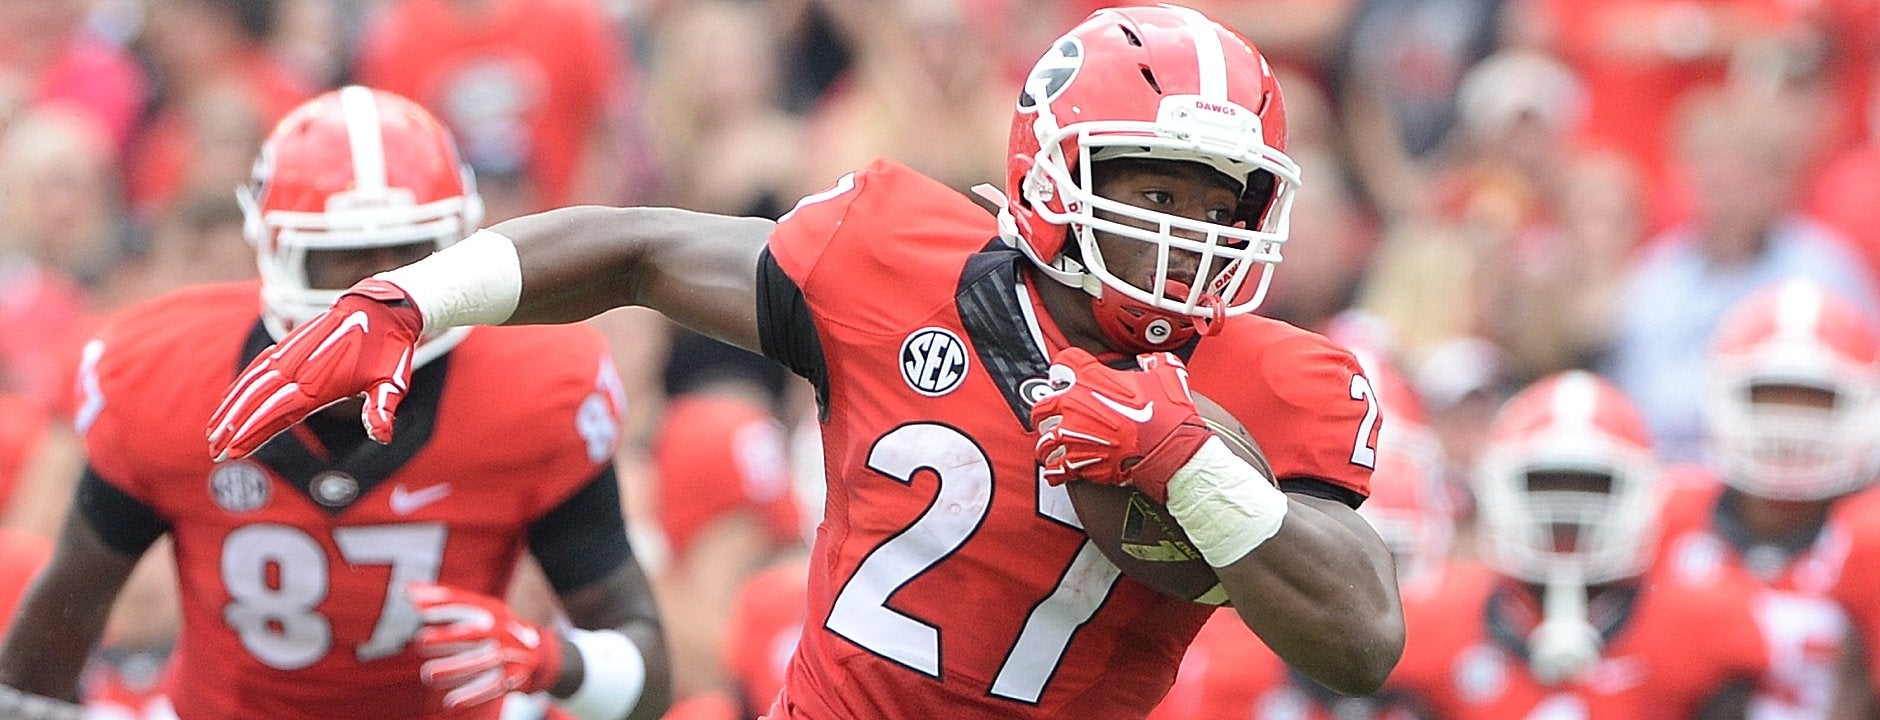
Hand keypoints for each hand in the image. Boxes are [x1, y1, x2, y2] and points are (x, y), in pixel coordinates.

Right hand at [207, 279, 423, 459]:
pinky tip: (230, 398)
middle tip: (215, 452)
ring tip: (212, 431)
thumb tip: (382, 437)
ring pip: (252, 383)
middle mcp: (299, 367)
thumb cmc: (390, 350)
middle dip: (233, 426)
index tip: (232, 452)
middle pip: (257, 399)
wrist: (382, 308)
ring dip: (230, 407)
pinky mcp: (289, 346)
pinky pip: (258, 367)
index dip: (253, 432)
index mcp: (321, 382)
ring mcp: (291, 354)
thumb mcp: (393, 381)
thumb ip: (382, 409)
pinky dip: (241, 383)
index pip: (278, 412)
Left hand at [408, 583, 563, 710]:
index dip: (442, 605)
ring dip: (455, 668)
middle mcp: (503, 629)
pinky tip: (450, 702)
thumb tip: (408, 590)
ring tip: (428, 675)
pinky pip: (492, 687)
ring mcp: (510, 654)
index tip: (416, 608)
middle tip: (420, 641)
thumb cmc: (496, 629)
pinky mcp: (513, 677)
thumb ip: (444, 602)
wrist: (539, 653)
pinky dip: (472, 695)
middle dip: (449, 637)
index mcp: (493, 610)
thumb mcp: (478, 611)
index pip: (467, 604)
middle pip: (476, 633)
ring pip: (484, 661)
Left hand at [1030, 347, 1212, 502]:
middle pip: (1042, 406)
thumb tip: (1150, 362)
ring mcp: (1075, 437)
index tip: (1066, 372)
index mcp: (1092, 380)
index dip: (1066, 366)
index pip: (1065, 361)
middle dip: (1042, 412)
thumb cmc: (1166, 415)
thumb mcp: (1167, 375)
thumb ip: (1154, 363)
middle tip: (1045, 416)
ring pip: (1045, 441)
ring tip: (1049, 447)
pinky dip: (1054, 472)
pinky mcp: (1081, 463)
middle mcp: (1076, 407)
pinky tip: (1055, 473)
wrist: (1169, 451)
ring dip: (1046, 444)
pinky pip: (1057, 469)